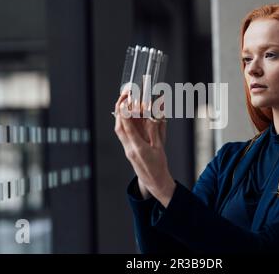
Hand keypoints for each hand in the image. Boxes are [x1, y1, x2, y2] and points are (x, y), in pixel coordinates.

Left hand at [114, 92, 174, 206]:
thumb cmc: (159, 166)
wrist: (154, 181)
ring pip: (119, 129)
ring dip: (120, 115)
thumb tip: (156, 114)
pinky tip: (128, 114)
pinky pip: (123, 133)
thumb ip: (156, 130)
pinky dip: (124, 122)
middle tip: (124, 96)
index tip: (127, 100)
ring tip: (125, 101)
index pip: (128, 128)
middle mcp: (129, 148)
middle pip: (119, 126)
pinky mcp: (128, 149)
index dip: (126, 113)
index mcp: (138, 148)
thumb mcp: (160, 147)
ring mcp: (127, 149)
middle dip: (120, 110)